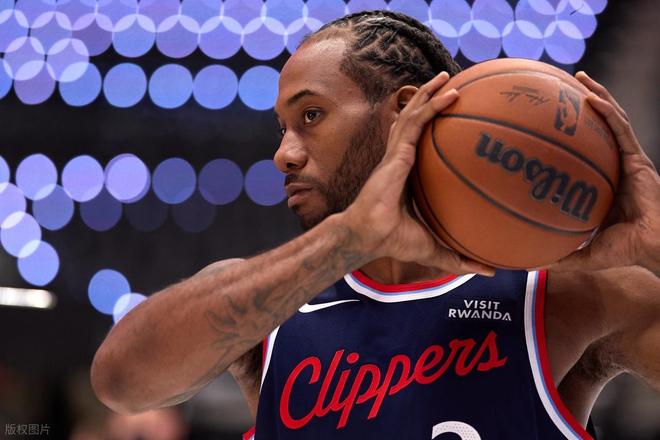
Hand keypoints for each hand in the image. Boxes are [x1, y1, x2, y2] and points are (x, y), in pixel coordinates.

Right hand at [343, 72, 495, 276]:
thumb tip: (492, 272)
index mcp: (408, 175)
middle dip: (430, 100)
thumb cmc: (394, 240)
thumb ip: (461, 257)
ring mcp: (398, 152)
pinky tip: (449, 92)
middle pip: (416, 121)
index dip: (432, 127)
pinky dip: (431, 104)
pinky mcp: (396, 152)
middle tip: (451, 85)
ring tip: (448, 77)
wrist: (370, 236)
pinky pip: (415, 122)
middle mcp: (402, 158)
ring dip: (429, 93)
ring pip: (413, 114)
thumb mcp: (436, 248)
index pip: (420, 144)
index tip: (451, 116)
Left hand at [549, 72, 659, 272]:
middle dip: (583, 104)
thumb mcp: (583, 251)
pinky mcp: (639, 160)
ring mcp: (628, 161)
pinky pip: (622, 131)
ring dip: (597, 97)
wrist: (651, 248)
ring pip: (612, 121)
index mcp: (601, 181)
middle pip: (598, 128)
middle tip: (561, 87)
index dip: (570, 133)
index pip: (584, 150)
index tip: (547, 121)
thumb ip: (558, 253)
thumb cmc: (622, 250)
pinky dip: (608, 113)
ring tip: (579, 78)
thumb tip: (528, 263)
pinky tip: (592, 99)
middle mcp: (614, 166)